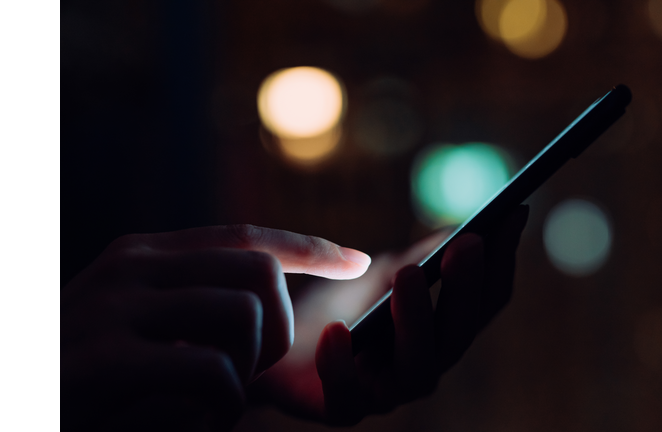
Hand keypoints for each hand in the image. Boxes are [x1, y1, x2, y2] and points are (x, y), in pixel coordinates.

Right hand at [61, 225, 370, 431]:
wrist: (22, 406)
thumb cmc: (86, 383)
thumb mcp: (141, 332)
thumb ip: (193, 309)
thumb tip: (265, 304)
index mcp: (143, 258)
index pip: (244, 238)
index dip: (308, 248)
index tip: (356, 261)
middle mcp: (131, 268)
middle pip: (259, 271)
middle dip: (280, 327)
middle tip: (254, 371)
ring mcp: (115, 308)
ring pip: (244, 314)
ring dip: (249, 370)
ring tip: (217, 401)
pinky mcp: (105, 360)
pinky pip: (212, 370)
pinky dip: (223, 405)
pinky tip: (203, 420)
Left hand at [251, 205, 528, 425]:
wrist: (271, 338)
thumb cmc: (333, 307)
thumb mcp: (378, 274)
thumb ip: (420, 258)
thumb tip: (465, 227)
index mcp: (438, 334)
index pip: (484, 304)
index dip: (500, 263)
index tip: (509, 217)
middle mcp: (422, 366)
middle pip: (458, 335)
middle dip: (465, 288)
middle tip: (467, 243)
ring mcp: (383, 393)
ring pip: (417, 369)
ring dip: (416, 320)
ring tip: (407, 274)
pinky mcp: (337, 409)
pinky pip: (347, 398)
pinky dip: (343, 366)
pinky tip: (336, 331)